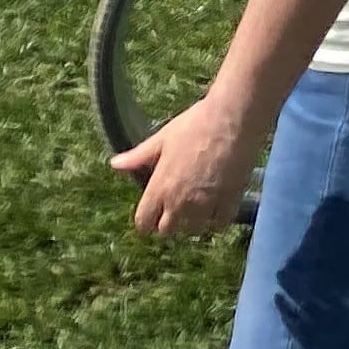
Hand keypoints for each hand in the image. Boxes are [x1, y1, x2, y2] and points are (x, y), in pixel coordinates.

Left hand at [115, 86, 262, 238]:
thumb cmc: (195, 123)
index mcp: (160, 188)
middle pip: (167, 231)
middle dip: (169, 222)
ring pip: (193, 230)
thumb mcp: (163, 138)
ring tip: (198, 208)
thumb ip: (138, 156)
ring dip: (193, 222)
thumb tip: (114, 164)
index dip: (147, 220)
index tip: (154, 212)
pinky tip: (218, 206)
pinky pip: (219, 224)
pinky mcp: (230, 199)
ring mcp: (206, 203)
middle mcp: (180, 201)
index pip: (144, 223)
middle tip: (176, 208)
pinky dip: (217, 219)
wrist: (233, 117)